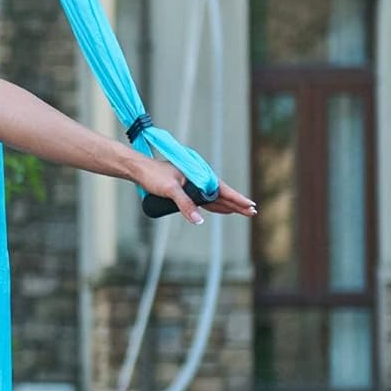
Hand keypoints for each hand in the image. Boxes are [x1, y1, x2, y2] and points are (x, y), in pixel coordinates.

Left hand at [132, 156, 255, 223]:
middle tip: (252, 212)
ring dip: (227, 204)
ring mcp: (191, 184)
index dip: (237, 199)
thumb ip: (185, 205)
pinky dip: (213, 204)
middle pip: (221, 194)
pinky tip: (220, 208)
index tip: (250, 206)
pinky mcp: (184, 189)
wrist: (138, 170)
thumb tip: (199, 221)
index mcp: (198, 176)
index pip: (222, 190)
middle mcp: (197, 179)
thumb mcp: (170, 190)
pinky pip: (203, 198)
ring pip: (213, 197)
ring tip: (242, 211)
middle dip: (236, 203)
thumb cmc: (153, 176)